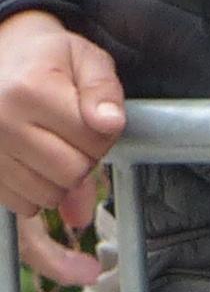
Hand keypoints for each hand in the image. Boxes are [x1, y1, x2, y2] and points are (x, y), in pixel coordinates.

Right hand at [0, 11, 123, 286]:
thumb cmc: (46, 57)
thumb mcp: (85, 58)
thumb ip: (104, 91)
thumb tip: (109, 126)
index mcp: (29, 91)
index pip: (94, 140)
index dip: (104, 135)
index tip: (95, 119)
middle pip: (70, 173)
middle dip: (86, 162)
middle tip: (77, 136)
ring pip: (46, 198)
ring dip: (63, 185)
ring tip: (54, 148)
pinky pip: (19, 214)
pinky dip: (41, 219)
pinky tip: (66, 234)